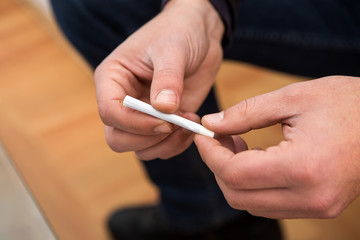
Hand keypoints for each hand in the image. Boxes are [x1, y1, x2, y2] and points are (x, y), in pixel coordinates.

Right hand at [94, 0, 223, 159]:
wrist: (198, 36)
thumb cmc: (178, 33)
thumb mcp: (172, 49)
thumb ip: (167, 79)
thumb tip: (164, 109)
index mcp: (112, 79)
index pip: (109, 112)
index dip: (134, 123)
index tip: (165, 121)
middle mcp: (122, 101)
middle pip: (118, 138)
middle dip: (148, 138)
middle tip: (175, 124)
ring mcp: (141, 115)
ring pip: (140, 148)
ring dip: (165, 144)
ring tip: (188, 122)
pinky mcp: (161, 122)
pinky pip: (161, 147)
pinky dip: (176, 144)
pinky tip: (192, 124)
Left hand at [195, 76, 359, 218]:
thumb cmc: (347, 102)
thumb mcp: (292, 97)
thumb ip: (245, 113)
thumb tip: (211, 123)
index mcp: (303, 166)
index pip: (235, 173)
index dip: (210, 155)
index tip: (202, 135)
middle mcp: (310, 196)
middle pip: (238, 195)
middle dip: (218, 166)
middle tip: (218, 138)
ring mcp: (317, 206)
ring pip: (252, 204)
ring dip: (234, 177)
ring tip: (238, 144)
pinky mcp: (320, 206)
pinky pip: (271, 204)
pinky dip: (254, 184)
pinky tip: (257, 158)